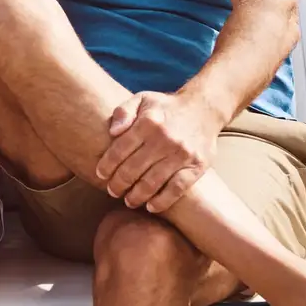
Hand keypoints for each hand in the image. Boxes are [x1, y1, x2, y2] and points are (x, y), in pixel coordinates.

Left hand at [94, 92, 219, 213]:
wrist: (204, 108)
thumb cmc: (167, 107)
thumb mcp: (143, 99)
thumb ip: (123, 111)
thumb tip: (112, 131)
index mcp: (148, 122)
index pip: (120, 149)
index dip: (107, 165)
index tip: (100, 174)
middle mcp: (164, 138)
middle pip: (133, 169)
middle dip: (118, 184)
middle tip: (112, 191)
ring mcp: (181, 154)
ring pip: (152, 182)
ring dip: (136, 196)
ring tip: (129, 201)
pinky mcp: (197, 166)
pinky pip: (176, 189)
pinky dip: (162, 201)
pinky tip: (151, 206)